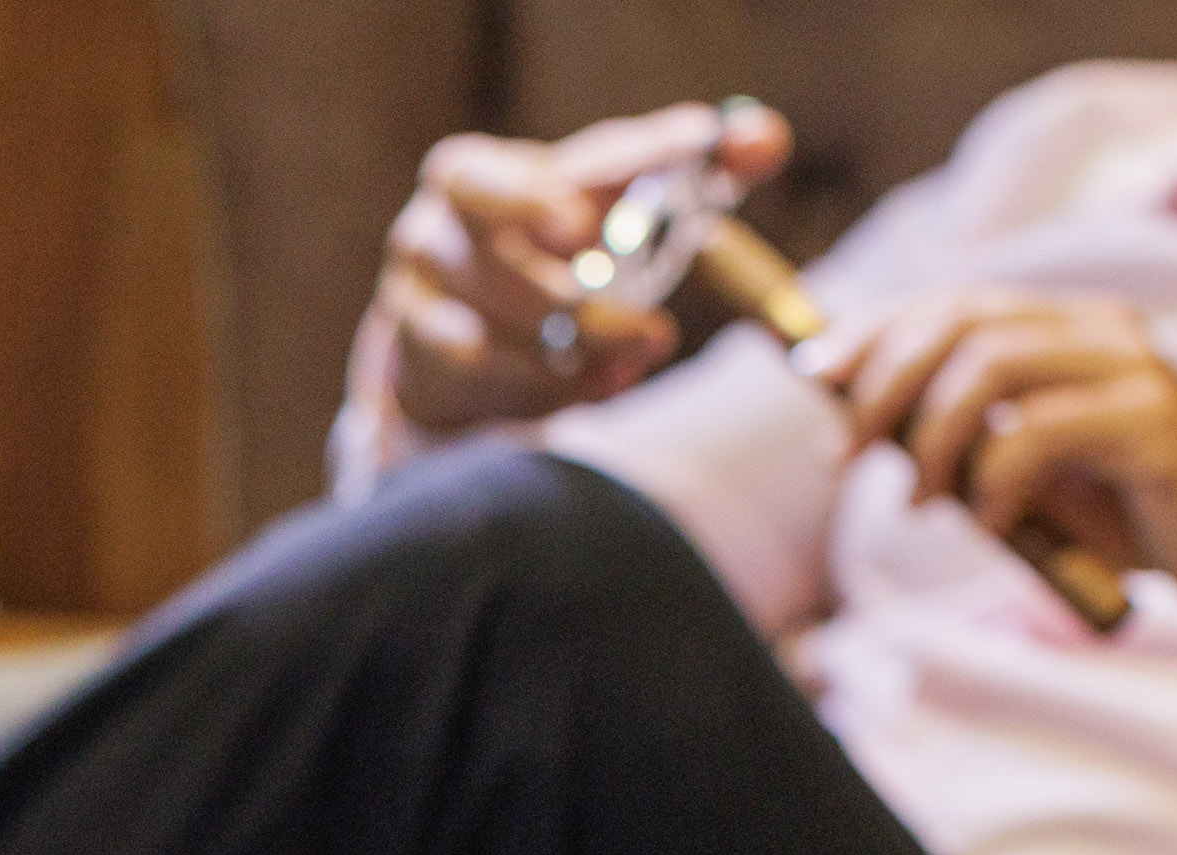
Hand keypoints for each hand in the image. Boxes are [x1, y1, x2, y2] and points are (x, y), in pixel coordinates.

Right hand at [372, 102, 792, 435]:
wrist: (473, 326)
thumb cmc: (558, 243)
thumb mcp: (611, 196)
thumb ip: (687, 163)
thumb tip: (763, 139)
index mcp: (471, 175)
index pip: (509, 179)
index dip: (540, 198)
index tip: (587, 219)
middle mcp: (429, 233)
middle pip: (498, 272)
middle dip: (584, 312)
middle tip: (656, 333)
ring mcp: (413, 304)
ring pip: (490, 341)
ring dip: (572, 359)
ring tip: (635, 359)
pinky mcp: (416, 369)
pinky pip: (486, 390)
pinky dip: (548, 393)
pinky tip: (597, 386)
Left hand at [802, 290, 1176, 626]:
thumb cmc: (1122, 511)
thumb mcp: (1025, 466)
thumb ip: (962, 436)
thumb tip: (858, 427)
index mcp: (1066, 327)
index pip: (951, 301)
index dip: (873, 330)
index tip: (812, 374)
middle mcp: (1098, 329)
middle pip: (961, 320)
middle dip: (883, 384)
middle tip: (843, 457)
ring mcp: (1132, 367)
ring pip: (990, 366)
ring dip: (931, 439)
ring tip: (923, 502)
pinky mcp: (1154, 422)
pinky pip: (1039, 433)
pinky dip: (994, 481)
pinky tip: (996, 523)